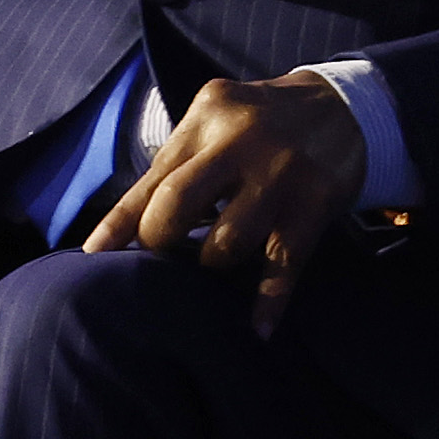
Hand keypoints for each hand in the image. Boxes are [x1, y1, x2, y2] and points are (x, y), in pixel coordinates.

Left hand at [81, 73, 368, 335]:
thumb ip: (180, 162)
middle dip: (160, 242)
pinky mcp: (314, 203)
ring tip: (212, 267)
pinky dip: (268, 302)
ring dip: (211, 265)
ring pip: (226, 242)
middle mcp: (240, 141)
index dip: (120, 221)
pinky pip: (283, 264)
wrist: (344, 108)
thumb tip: (129, 226)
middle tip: (161, 259)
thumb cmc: (261, 123)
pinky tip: (258, 330)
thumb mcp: (218, 120)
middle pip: (178, 203)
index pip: (153, 177)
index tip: (93, 254)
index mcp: (207, 117)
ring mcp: (280, 173)